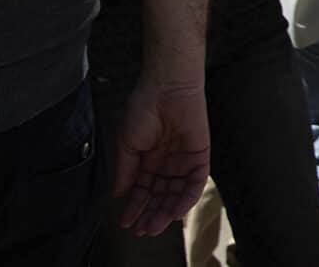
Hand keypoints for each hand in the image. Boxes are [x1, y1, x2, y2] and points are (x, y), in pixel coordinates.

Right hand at [111, 75, 209, 237]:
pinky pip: (194, 182)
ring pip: (176, 193)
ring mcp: (182, 160)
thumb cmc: (143, 108)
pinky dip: (186, 198)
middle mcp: (165, 163)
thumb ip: (125, 171)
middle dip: (151, 214)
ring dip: (166, 211)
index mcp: (146, 159)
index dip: (135, 207)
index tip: (127, 223)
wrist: (166, 87)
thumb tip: (119, 196)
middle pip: (159, 196)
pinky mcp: (200, 155)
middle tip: (142, 230)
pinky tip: (175, 212)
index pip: (142, 190)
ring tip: (155, 226)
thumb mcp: (126, 143)